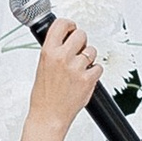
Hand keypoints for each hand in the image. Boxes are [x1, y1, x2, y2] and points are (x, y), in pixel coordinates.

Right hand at [29, 17, 100, 135]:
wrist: (48, 116)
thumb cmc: (44, 95)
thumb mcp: (42, 66)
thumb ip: (54, 51)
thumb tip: (66, 39)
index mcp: (48, 52)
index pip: (61, 24)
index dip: (69, 24)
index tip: (72, 28)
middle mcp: (62, 57)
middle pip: (81, 34)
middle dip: (81, 42)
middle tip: (78, 51)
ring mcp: (76, 68)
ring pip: (92, 51)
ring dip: (89, 58)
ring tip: (79, 69)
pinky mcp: (88, 79)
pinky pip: (99, 67)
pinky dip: (94, 72)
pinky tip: (85, 78)